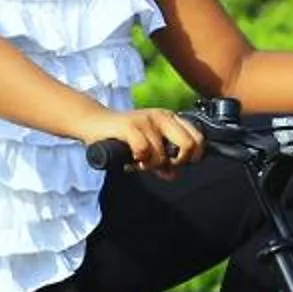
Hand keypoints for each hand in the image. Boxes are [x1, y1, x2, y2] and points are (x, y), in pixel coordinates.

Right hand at [81, 106, 203, 171]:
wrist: (94, 123)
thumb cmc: (123, 137)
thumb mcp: (148, 149)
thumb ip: (163, 161)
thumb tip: (174, 175)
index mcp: (171, 119)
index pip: (198, 137)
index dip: (193, 156)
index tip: (178, 164)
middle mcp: (162, 116)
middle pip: (189, 144)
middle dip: (178, 162)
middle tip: (163, 166)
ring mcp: (146, 119)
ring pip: (162, 153)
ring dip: (151, 165)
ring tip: (140, 162)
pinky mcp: (130, 125)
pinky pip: (144, 150)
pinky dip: (139, 160)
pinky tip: (132, 158)